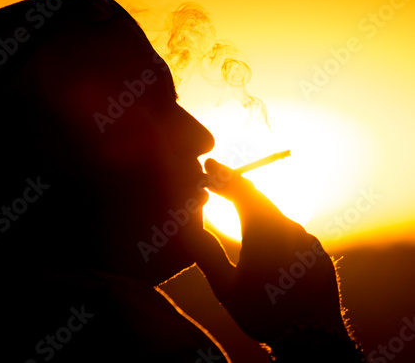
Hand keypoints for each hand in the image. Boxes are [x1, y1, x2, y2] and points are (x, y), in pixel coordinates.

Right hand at [190, 159, 347, 344]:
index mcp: (263, 230)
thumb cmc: (264, 314)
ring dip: (254, 205)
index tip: (207, 166)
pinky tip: (265, 233)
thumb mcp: (225, 288)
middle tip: (216, 177)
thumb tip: (189, 226)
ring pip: (276, 213)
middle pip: (258, 196)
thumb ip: (206, 253)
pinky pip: (292, 230)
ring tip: (235, 200)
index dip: (222, 176)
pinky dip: (273, 224)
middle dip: (235, 185)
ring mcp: (306, 239)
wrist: (314, 340)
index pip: (240, 190)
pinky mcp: (317, 253)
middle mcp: (288, 227)